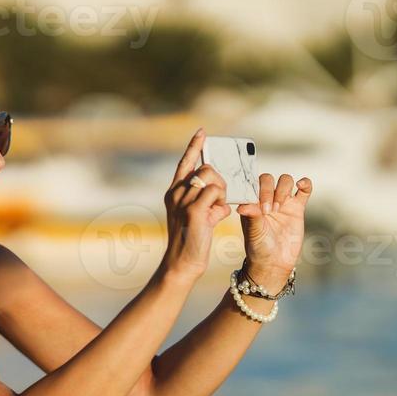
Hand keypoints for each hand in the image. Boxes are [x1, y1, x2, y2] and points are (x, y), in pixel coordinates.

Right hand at [161, 129, 230, 281]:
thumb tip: (222, 198)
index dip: (194, 146)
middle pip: (206, 169)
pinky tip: (217, 216)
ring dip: (221, 193)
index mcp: (174, 192)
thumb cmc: (191, 240)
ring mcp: (183, 201)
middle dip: (219, 181)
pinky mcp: (193, 211)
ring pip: (212, 178)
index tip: (202, 133)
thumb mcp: (198, 216)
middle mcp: (176, 193)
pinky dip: (222, 203)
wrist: (182, 262)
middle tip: (219, 200)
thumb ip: (207, 203)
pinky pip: (216, 192)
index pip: (185, 163)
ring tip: (215, 210)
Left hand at [236, 172, 311, 279]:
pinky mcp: (298, 208)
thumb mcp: (254, 232)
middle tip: (269, 211)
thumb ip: (251, 216)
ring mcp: (283, 202)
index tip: (260, 208)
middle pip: (269, 179)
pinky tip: (301, 185)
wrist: (274, 262)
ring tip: (279, 208)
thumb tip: (242, 206)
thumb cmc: (259, 248)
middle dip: (269, 191)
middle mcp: (266, 199)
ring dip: (282, 190)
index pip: (253, 183)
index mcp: (252, 202)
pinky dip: (305, 183)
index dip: (256, 190)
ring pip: (285, 181)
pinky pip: (304, 190)